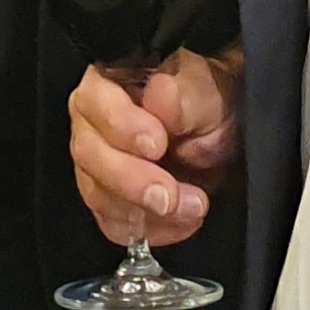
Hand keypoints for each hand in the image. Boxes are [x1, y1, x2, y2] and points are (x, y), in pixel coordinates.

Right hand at [68, 47, 240, 247]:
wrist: (219, 132)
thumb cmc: (208, 102)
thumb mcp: (207, 93)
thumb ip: (184, 97)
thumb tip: (161, 94)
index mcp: (109, 80)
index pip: (96, 102)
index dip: (122, 125)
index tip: (158, 144)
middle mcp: (92, 120)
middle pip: (90, 154)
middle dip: (132, 180)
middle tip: (169, 194)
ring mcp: (96, 163)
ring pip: (98, 194)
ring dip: (146, 210)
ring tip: (192, 205)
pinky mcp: (108, 198)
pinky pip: (114, 224)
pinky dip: (149, 229)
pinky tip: (181, 221)